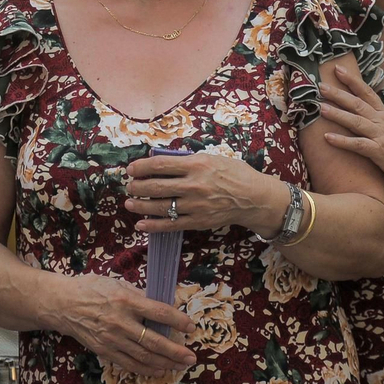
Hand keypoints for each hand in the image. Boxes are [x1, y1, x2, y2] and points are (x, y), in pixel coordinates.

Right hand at [56, 273, 195, 375]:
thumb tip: (163, 304)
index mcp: (126, 301)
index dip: (177, 321)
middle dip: (176, 351)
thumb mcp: (118, 284)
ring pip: (143, 357)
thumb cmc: (92, 289)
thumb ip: (140, 295)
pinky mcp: (104, 351)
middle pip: (154, 341)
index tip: (191, 327)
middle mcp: (120, 322)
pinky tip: (159, 370)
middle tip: (191, 357)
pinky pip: (129, 364)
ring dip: (165, 363)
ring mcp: (112, 339)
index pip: (158, 312)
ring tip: (180, 366)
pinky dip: (146, 369)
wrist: (64, 305)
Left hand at [124, 151, 286, 236]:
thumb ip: (188, 160)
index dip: (142, 167)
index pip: (161, 165)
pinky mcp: (198, 221)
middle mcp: (194, 185)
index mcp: (197, 165)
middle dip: (138, 187)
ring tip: (130, 203)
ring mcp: (195, 206)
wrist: (254, 198)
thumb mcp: (212, 158)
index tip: (131, 169)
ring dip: (141, 206)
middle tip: (129, 186)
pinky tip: (141, 224)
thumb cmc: (234, 173)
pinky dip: (154, 225)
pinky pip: (171, 225)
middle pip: (157, 186)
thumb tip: (162, 160)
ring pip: (161, 207)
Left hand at [318, 63, 383, 195]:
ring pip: (356, 121)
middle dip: (338, 93)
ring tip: (320, 107)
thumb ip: (377, 120)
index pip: (367, 92)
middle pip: (358, 103)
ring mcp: (380, 136)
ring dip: (337, 114)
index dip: (352, 80)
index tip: (337, 68)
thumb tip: (361, 112)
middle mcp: (382, 121)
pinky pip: (358, 144)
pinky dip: (342, 141)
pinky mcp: (379, 152)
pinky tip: (328, 137)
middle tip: (321, 85)